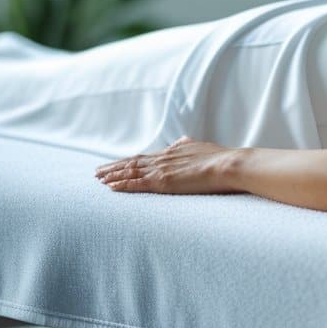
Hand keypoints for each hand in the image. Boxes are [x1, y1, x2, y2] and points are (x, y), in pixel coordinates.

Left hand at [95, 136, 241, 194]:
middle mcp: (164, 158)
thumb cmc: (221, 159)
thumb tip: (182, 140)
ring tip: (98, 179)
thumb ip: (189, 146)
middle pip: (133, 162)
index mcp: (173, 151)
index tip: (117, 164)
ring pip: (130, 171)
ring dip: (113, 175)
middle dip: (114, 167)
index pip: (145, 157)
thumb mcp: (202, 147)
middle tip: (97, 172)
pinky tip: (110, 188)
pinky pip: (136, 183)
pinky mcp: (163, 181)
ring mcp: (162, 169)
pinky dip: (122, 185)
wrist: (229, 164)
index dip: (129, 161)